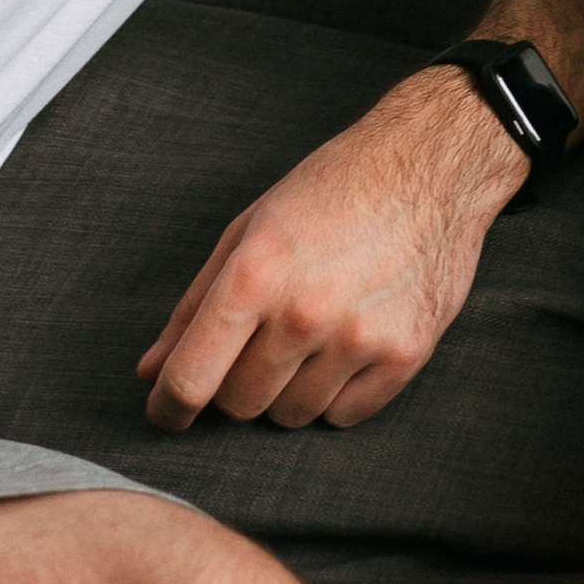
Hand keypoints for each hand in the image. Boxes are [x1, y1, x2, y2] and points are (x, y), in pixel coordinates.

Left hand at [139, 67, 524, 430]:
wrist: (431, 167)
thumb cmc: (335, 190)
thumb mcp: (248, 230)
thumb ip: (195, 305)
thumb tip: (152, 369)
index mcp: (255, 275)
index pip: (191, 378)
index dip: (168, 407)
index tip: (166, 412)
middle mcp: (305, 314)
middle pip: (240, 404)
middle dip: (236, 383)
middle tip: (257, 343)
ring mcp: (359, 339)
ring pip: (292, 415)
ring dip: (288, 389)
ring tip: (309, 334)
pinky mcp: (405, 356)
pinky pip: (344, 416)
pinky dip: (335, 394)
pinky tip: (345, 346)